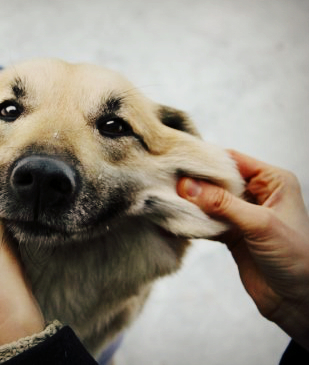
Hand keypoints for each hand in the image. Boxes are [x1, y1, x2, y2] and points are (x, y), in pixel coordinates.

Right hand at [177, 150, 308, 349]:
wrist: (298, 301)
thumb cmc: (297, 258)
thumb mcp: (260, 224)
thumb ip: (223, 204)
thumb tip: (187, 186)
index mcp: (273, 181)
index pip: (233, 161)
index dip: (206, 161)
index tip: (179, 163)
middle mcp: (257, 194)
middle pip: (217, 180)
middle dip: (194, 183)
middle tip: (167, 181)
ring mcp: (242, 214)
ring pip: (209, 201)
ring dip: (191, 203)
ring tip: (167, 198)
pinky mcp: (231, 234)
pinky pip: (207, 221)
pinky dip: (193, 221)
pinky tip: (177, 219)